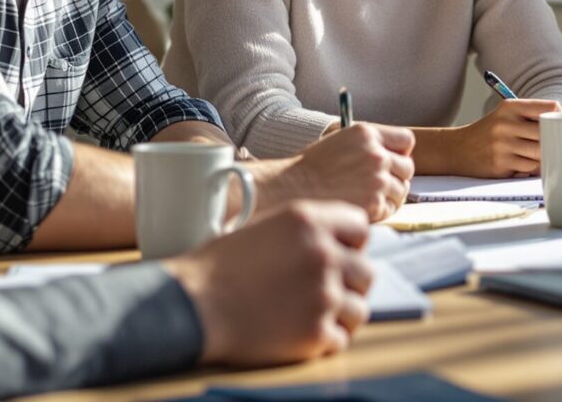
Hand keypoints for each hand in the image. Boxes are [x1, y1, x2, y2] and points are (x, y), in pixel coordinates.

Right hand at [165, 201, 373, 366]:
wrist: (195, 305)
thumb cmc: (219, 267)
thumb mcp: (266, 225)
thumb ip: (306, 231)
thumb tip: (335, 242)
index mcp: (310, 220)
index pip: (361, 227)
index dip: (351, 243)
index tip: (339, 255)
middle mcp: (324, 254)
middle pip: (366, 271)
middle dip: (349, 283)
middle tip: (325, 291)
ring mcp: (324, 294)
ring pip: (359, 308)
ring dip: (341, 313)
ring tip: (314, 315)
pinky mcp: (316, 332)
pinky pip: (340, 338)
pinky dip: (324, 340)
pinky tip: (301, 332)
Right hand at [259, 123, 414, 221]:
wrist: (292, 188)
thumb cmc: (311, 168)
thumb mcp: (340, 140)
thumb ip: (368, 145)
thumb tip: (391, 157)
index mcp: (367, 133)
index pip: (406, 140)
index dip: (401, 152)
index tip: (394, 161)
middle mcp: (376, 154)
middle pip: (408, 167)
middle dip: (398, 177)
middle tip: (382, 185)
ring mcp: (377, 179)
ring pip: (402, 190)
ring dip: (391, 196)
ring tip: (370, 198)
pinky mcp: (374, 203)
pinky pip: (391, 208)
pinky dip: (382, 211)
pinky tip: (364, 208)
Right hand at [454, 98, 558, 176]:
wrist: (457, 149)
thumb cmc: (490, 132)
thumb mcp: (505, 115)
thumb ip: (531, 116)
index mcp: (510, 107)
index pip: (550, 107)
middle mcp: (506, 124)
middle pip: (547, 133)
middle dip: (556, 140)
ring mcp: (502, 145)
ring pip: (540, 153)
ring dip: (544, 157)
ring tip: (541, 155)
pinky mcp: (500, 165)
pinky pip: (529, 168)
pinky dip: (532, 168)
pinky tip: (525, 164)